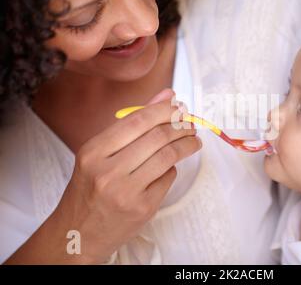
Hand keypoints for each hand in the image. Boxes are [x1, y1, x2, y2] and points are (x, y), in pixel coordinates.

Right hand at [8, 89, 200, 263]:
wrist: (78, 233)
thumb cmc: (89, 189)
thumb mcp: (99, 154)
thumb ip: (132, 124)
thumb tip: (166, 97)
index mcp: (93, 152)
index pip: (137, 120)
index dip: (164, 110)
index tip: (179, 107)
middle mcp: (107, 171)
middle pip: (157, 137)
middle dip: (181, 127)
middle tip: (190, 125)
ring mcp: (125, 192)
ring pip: (168, 157)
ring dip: (186, 145)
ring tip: (192, 141)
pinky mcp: (142, 208)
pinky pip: (168, 178)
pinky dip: (173, 168)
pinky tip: (172, 165)